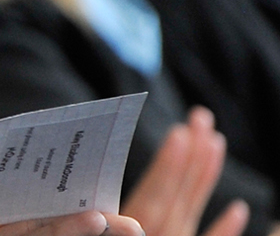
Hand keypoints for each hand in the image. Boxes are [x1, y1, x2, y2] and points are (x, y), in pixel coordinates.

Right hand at [120, 107, 247, 235]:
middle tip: (201, 117)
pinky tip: (240, 208)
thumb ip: (109, 228)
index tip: (179, 133)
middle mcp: (158, 235)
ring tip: (215, 141)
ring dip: (205, 175)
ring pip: (192, 208)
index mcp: (135, 227)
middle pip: (177, 193)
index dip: (167, 165)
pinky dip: (226, 227)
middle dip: (190, 154)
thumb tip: (101, 215)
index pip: (153, 195)